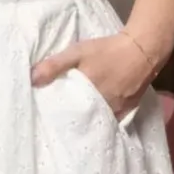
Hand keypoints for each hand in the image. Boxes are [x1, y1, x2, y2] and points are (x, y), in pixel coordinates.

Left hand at [29, 30, 157, 116]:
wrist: (142, 49)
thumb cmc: (107, 50)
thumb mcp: (77, 52)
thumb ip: (54, 65)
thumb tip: (32, 80)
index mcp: (87, 96)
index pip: (67, 114)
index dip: (57, 118)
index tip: (48, 119)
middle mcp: (102, 107)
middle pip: (82, 120)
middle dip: (71, 123)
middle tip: (60, 124)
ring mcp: (116, 111)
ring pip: (97, 122)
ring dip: (87, 122)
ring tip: (75, 123)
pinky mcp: (127, 111)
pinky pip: (112, 122)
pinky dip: (103, 122)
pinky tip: (95, 120)